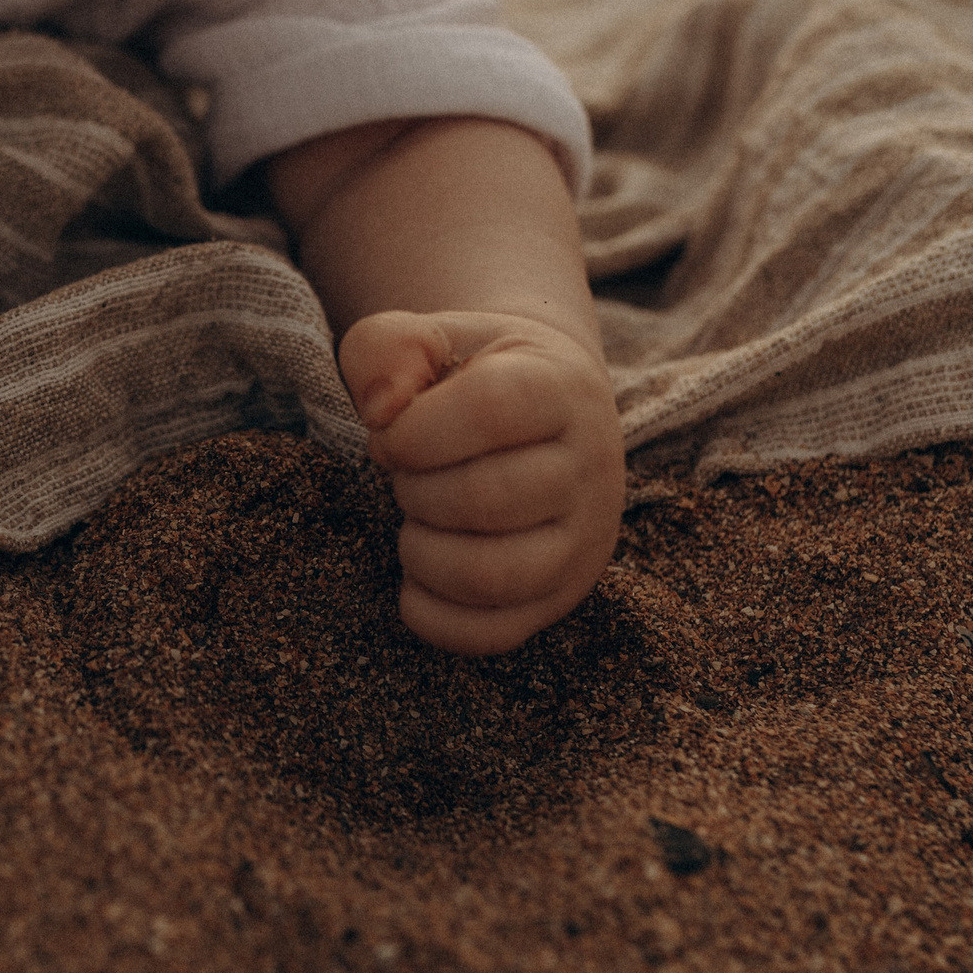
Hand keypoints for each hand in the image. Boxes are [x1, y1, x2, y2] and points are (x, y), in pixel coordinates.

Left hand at [341, 309, 623, 654]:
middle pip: (486, 498)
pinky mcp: (561, 597)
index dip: (416, 428)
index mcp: (562, 389)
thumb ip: (387, 348)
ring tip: (415, 522)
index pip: (491, 410)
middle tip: (405, 475)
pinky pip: (494, 634)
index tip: (391, 432)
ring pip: (493, 576)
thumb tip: (381, 411)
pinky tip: (416, 576)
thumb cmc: (476, 373)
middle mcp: (591, 469)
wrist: (548, 407)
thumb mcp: (434, 337)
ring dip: (422, 553)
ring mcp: (584, 542)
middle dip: (414, 489)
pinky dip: (433, 614)